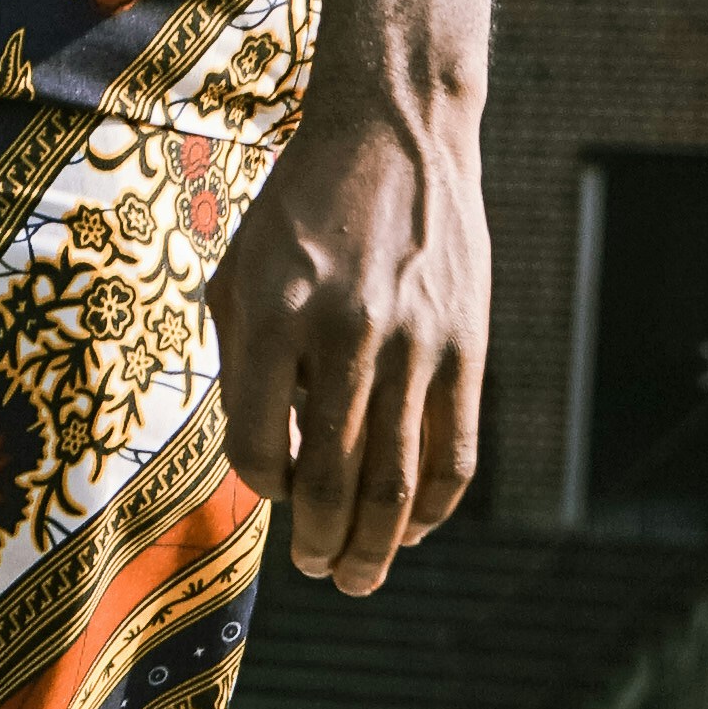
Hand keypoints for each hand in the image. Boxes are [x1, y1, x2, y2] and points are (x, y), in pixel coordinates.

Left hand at [209, 0, 507, 592]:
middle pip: (329, 481)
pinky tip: (412, 528)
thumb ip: (244, 365)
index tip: (274, 486)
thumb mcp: (243, 271)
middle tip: (317, 571)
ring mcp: (412, 342)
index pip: (257, 450)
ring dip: (374, 548)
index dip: (263, 486)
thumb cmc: (303, 210)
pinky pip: (452, 453)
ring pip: (394, 483)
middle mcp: (342, 333)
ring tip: (358, 576)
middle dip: (319, 545)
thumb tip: (271, 466)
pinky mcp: (464, 346)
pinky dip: (431, 507)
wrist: (395, 132)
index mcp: (272, 314)